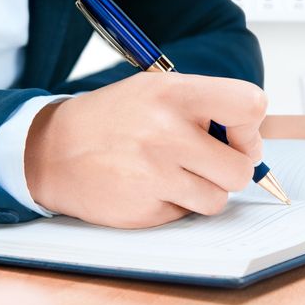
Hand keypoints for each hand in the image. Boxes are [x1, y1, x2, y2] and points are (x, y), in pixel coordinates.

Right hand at [24, 72, 266, 227]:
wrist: (53, 150)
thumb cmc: (115, 118)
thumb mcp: (157, 90)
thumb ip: (207, 106)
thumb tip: (251, 139)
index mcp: (174, 93)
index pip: (250, 105)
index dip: (251, 127)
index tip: (237, 134)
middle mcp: (165, 132)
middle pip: (242, 168)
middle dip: (234, 168)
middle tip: (212, 161)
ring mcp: (154, 174)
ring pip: (219, 198)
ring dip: (206, 190)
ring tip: (177, 173)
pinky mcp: (143, 209)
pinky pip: (188, 214)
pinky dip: (178, 204)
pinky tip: (153, 187)